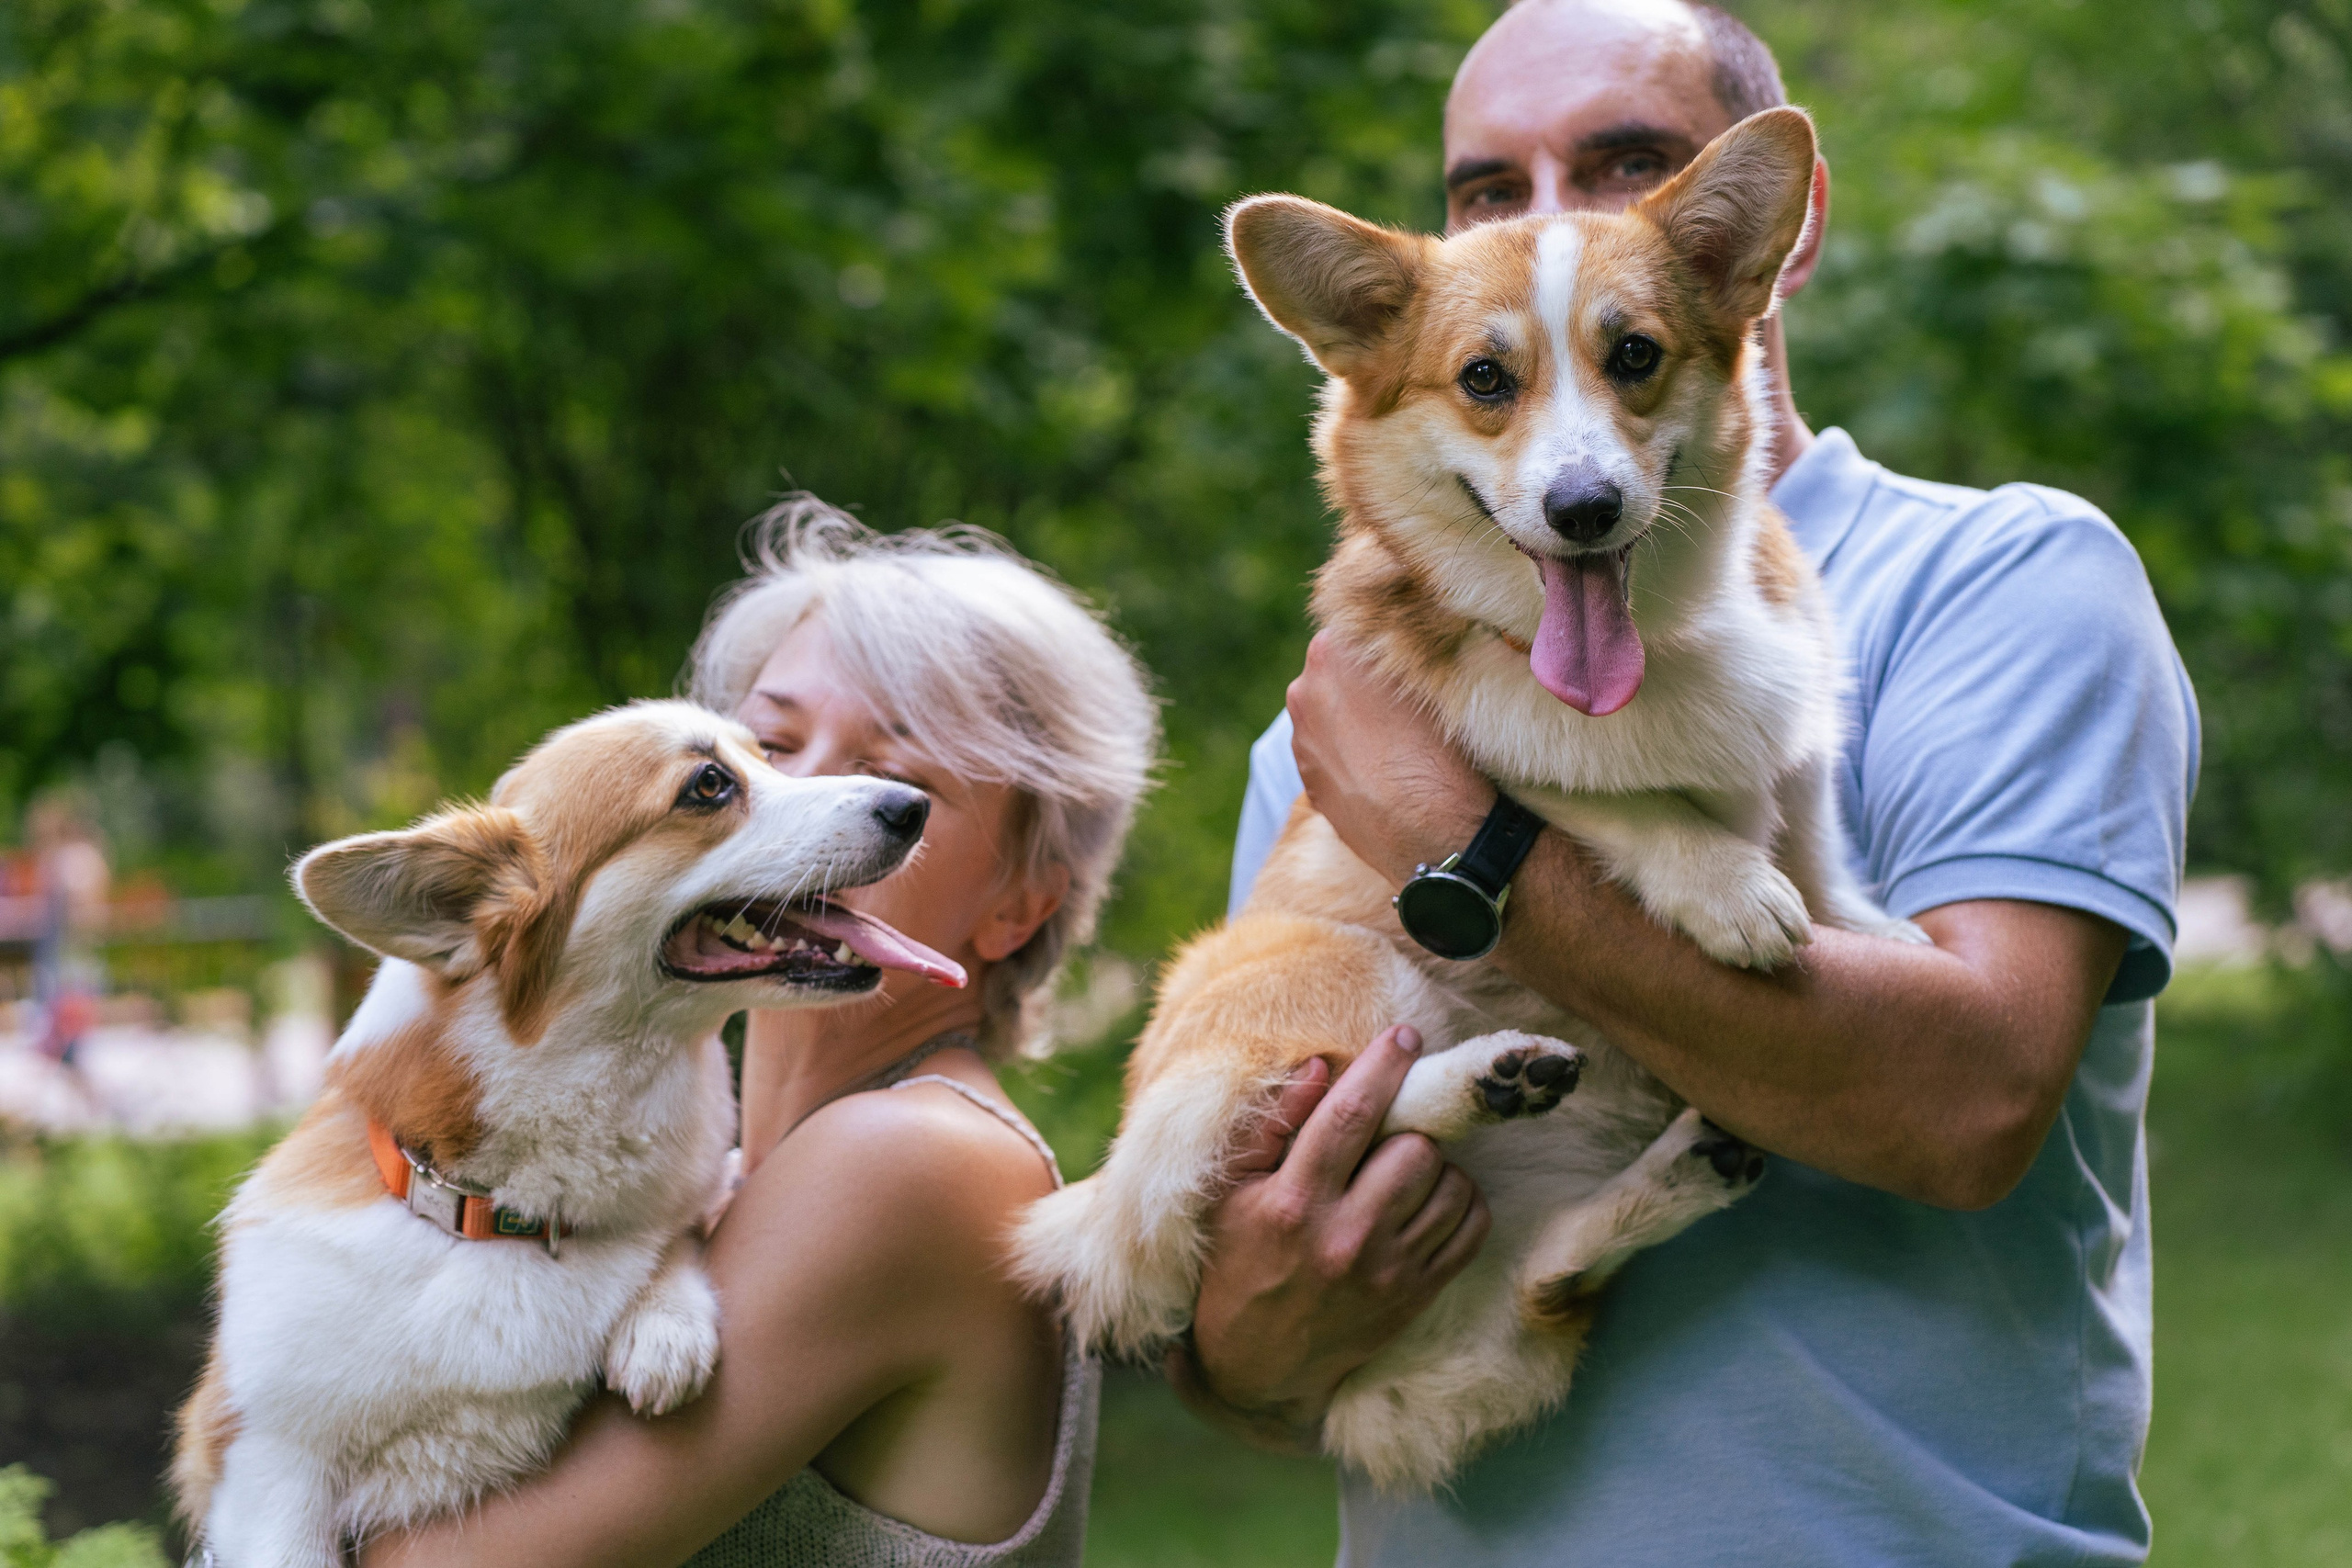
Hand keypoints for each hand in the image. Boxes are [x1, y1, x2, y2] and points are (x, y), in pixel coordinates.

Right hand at [1181, 1025, 1490, 1443]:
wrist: (1256, 1370)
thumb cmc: (1234, 1267)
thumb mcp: (1228, 1197)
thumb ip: (1271, 1129)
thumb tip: (1319, 1066)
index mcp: (1292, 1204)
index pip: (1350, 1117)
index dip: (1383, 1067)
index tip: (1404, 1037)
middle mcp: (1344, 1237)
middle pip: (1415, 1149)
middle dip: (1408, 1126)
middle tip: (1392, 1127)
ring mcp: (1387, 1272)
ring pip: (1450, 1185)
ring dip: (1435, 1163)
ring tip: (1405, 1165)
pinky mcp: (1415, 1296)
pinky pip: (1470, 1228)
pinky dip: (1461, 1201)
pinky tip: (1429, 1198)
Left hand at [1287, 631, 1491, 883]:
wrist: (1434, 833)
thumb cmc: (1444, 748)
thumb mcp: (1434, 678)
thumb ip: (1402, 653)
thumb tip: (1402, 644)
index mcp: (1332, 650)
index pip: (1355, 625)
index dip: (1383, 639)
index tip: (1406, 653)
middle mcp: (1304, 688)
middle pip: (1335, 668)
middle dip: (1361, 678)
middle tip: (1404, 696)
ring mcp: (1300, 736)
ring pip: (1328, 711)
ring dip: (1352, 716)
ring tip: (1397, 740)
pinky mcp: (1305, 778)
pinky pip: (1327, 750)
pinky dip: (1348, 753)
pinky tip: (1382, 769)